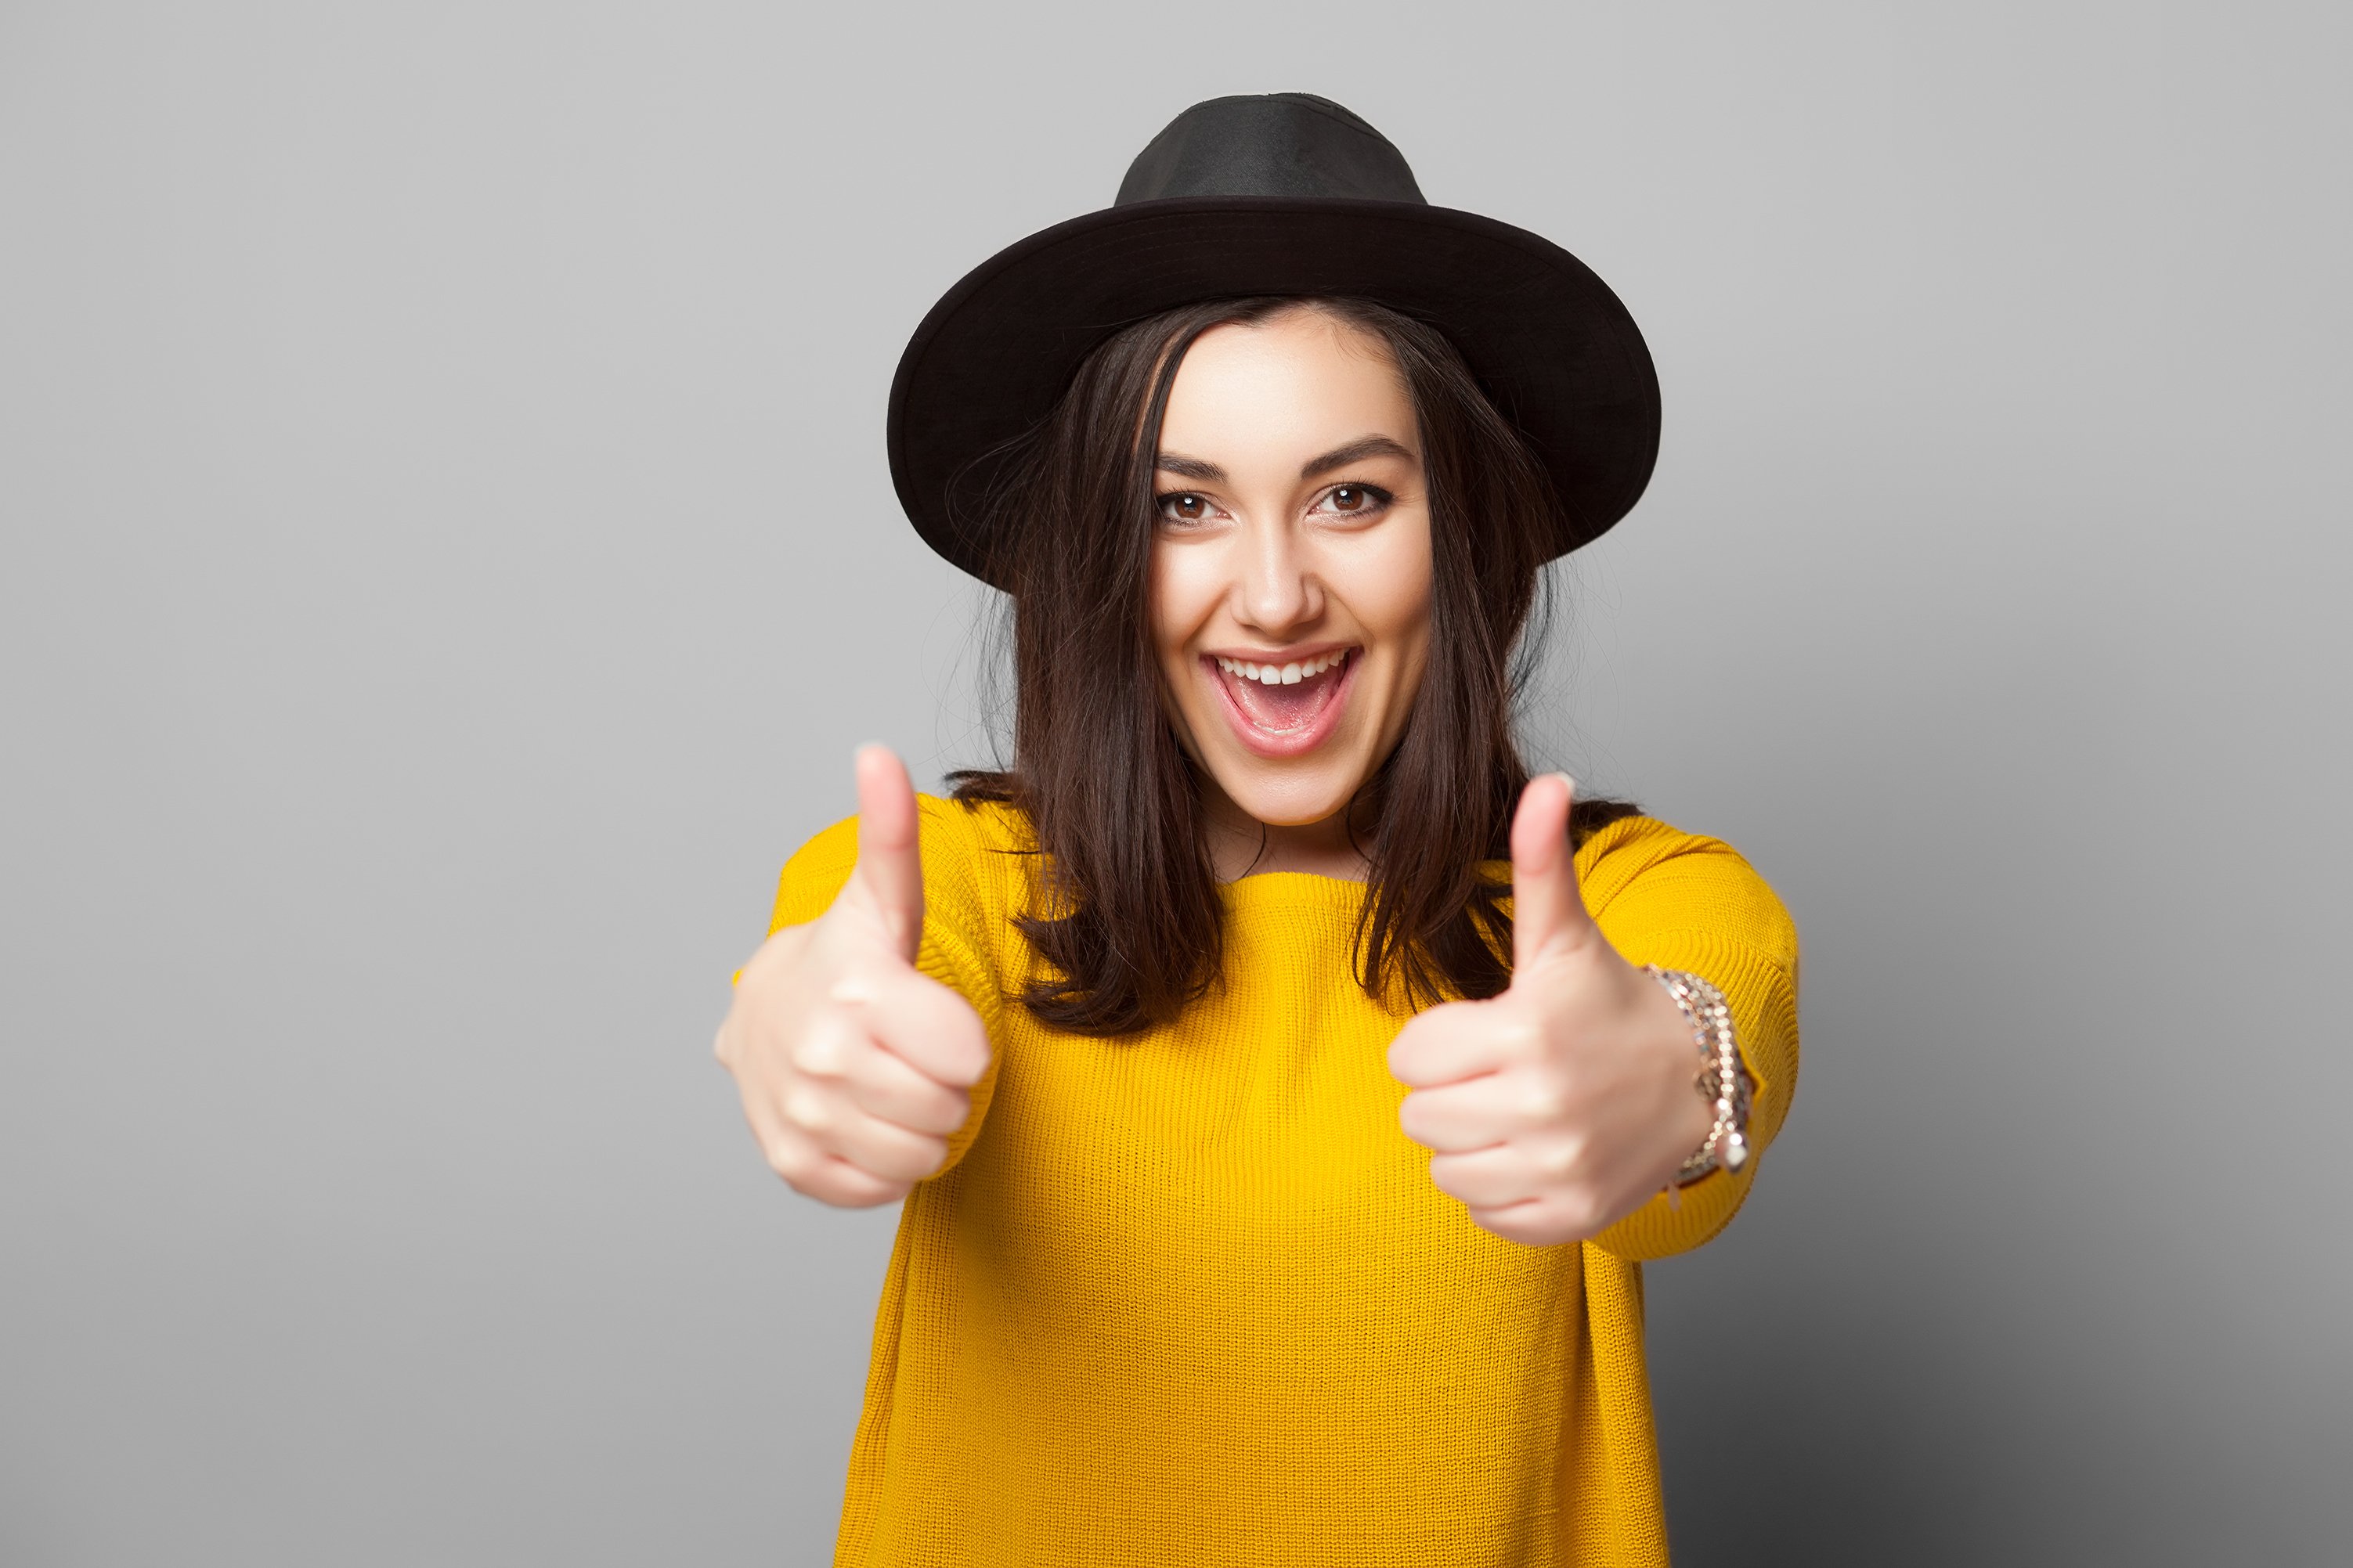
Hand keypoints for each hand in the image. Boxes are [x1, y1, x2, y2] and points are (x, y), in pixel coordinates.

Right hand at [714, 746, 991, 1206]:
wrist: (763, 1016)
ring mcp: (802, 1115)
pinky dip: (884, 1163)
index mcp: (857, 992)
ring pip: (921, 1156)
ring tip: (892, 1083)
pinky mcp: (792, 1163)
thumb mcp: (878, 899)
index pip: (967, 1057)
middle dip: (945, 1086)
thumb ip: (889, 835)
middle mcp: (823, 1058)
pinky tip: (864, 1118)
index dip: (964, 1042)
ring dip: (921, 1128)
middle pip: (948, 1108)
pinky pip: (879, 1187)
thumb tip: (878, 753)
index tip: (932, 1019)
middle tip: (912, 1053)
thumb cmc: (846, 960)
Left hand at [1386, 774, 1714, 1245]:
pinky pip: (1482, 1211)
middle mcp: (1543, 1106)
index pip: (1409, 1058)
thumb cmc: (1608, 1003)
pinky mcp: (1568, 1214)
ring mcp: (1557, 1166)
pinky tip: (1535, 1150)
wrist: (1695, 1081)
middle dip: (1449, 1091)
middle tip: (1499, 1071)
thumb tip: (1544, 783)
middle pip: (1419, 1117)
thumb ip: (1541, 863)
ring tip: (1516, 1109)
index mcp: (1528, 1033)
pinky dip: (1499, 1186)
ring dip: (1469, 1141)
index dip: (1437, 1043)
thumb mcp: (1567, 935)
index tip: (1484, 1031)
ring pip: (1445, 1168)